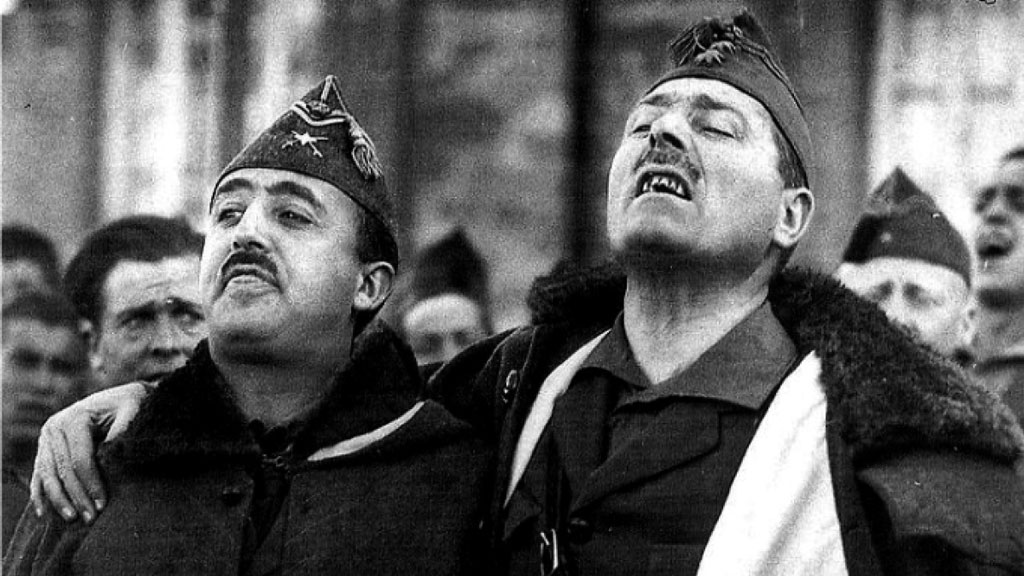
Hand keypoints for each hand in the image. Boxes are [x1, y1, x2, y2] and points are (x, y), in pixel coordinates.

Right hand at [30, 381, 151, 522]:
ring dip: (58, 500)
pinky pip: (39, 474)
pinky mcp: (45, 449)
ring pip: (47, 476)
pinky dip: (40, 494)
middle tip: (91, 518)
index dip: (91, 483)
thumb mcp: (132, 410)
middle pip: (62, 470)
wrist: (120, 397)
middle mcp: (54, 427)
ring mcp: (46, 439)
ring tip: (73, 519)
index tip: (103, 504)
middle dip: (77, 497)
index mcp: (73, 418)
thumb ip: (123, 431)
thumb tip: (114, 457)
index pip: (79, 459)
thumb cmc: (129, 405)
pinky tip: (43, 513)